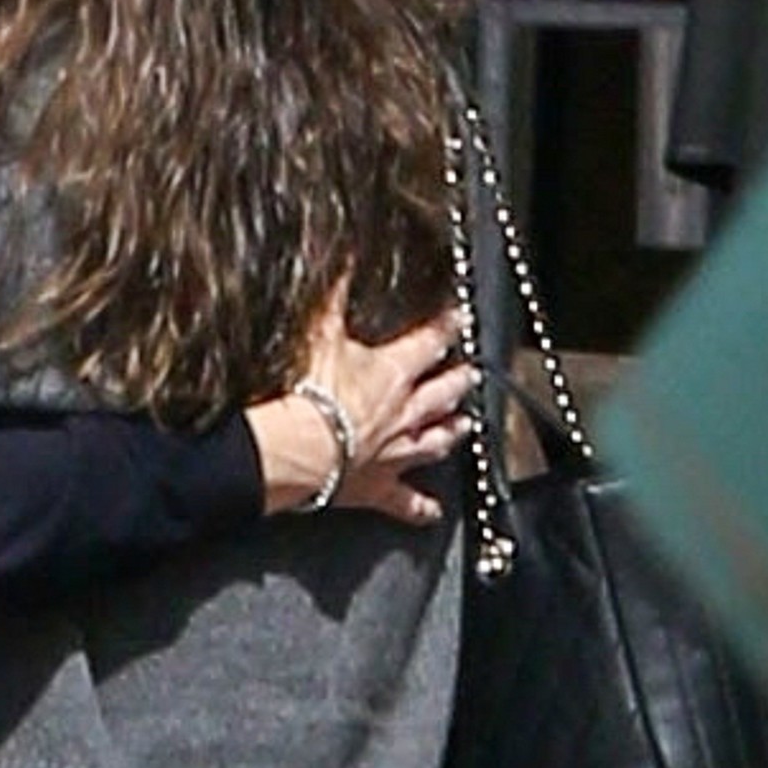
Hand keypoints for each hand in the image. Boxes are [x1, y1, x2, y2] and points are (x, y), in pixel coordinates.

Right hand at [300, 283, 471, 524]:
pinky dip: (420, 508)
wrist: (294, 449)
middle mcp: (403, 413)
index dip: (445, 327)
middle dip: (458, 381)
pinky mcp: (376, 488)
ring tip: (466, 427)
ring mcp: (394, 453)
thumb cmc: (304, 391)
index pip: (428, 342)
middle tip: (472, 373)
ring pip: (434, 442)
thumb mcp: (316, 331)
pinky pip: (404, 501)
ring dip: (451, 433)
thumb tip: (344, 255)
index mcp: (391, 372)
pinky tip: (434, 512)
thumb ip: (332, 295)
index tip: (459, 317)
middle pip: (441, 393)